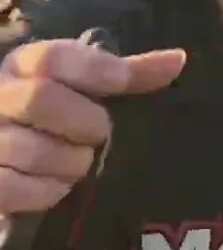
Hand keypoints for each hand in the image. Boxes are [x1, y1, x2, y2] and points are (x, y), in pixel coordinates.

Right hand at [0, 38, 185, 212]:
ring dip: (69, 163)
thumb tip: (178, 60)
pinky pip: (13, 187)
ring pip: (30, 148)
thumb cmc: (57, 122)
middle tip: (99, 135)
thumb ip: (128, 76)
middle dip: (85, 122)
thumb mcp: (86, 91)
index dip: (95, 69)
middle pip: (40, 98)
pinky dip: (46, 191)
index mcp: (22, 67)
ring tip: (77, 163)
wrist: (9, 165)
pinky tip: (56, 185)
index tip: (123, 82)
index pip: (53, 57)